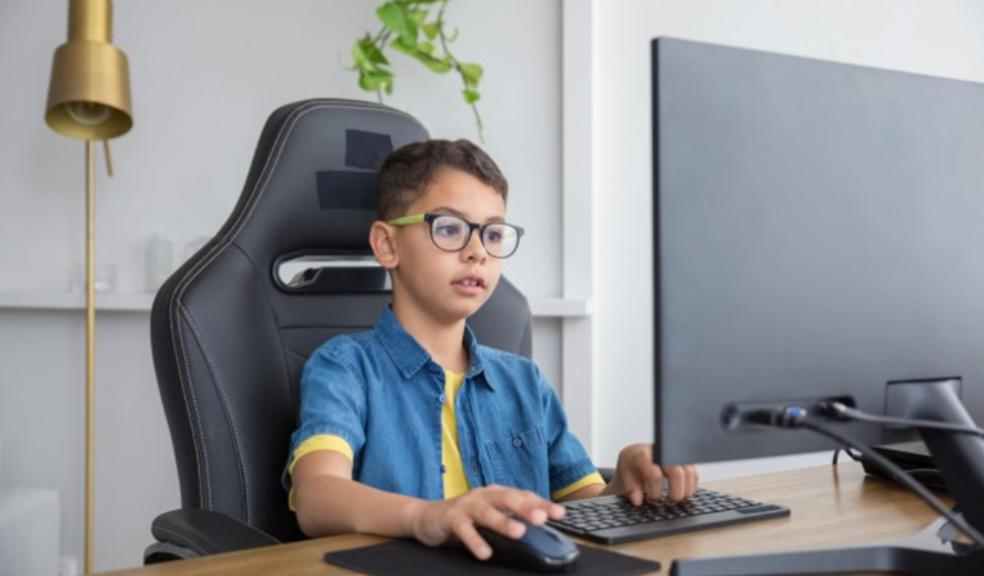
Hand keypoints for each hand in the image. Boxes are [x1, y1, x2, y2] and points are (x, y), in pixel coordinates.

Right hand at [404, 485, 565, 559]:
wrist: (427, 517)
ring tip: (518, 532)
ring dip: (502, 521)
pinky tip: (484, 552)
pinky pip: (463, 529)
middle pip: (507, 498)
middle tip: (542, 518)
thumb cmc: (465, 517)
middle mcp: (483, 495)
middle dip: (526, 507)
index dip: (541, 503)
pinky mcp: (450, 517)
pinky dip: (474, 540)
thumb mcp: (490, 516)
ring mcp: (466, 505)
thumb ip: (510, 519)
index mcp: (496, 493)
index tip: (560, 513)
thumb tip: (541, 532)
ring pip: (486, 511)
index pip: (523, 495)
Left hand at [603, 443, 698, 504]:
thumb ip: (631, 489)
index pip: (655, 476)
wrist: (635, 456)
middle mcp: (661, 452)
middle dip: (675, 493)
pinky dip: (690, 486)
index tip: (651, 500)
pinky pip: (694, 473)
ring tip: (675, 499)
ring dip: (685, 490)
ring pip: (689, 472)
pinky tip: (681, 492)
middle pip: (677, 472)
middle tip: (669, 502)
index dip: (655, 493)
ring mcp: (673, 454)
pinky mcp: (683, 459)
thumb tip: (638, 500)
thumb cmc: (630, 467)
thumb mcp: (624, 477)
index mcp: (643, 455)